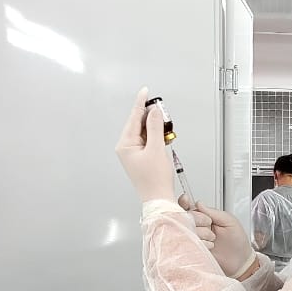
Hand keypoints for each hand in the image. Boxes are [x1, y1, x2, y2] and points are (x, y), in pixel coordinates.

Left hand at [115, 87, 176, 203]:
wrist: (158, 198)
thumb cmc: (155, 180)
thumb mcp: (156, 149)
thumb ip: (155, 127)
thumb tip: (154, 112)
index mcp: (125, 145)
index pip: (133, 118)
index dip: (141, 103)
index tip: (146, 92)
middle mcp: (126, 147)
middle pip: (138, 123)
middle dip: (151, 116)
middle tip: (163, 110)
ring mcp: (133, 152)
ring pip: (144, 131)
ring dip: (155, 127)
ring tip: (166, 127)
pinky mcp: (141, 156)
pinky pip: (148, 140)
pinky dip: (156, 136)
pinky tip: (164, 136)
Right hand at [181, 196, 255, 276]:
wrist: (240, 262)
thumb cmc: (238, 241)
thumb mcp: (229, 221)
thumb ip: (213, 212)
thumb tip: (198, 203)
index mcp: (205, 217)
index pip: (189, 207)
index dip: (184, 203)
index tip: (185, 200)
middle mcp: (197, 227)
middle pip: (185, 218)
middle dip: (197, 221)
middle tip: (209, 226)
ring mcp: (194, 239)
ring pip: (186, 231)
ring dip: (200, 234)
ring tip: (213, 240)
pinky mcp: (193, 251)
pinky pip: (186, 244)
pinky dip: (197, 244)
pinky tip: (208, 247)